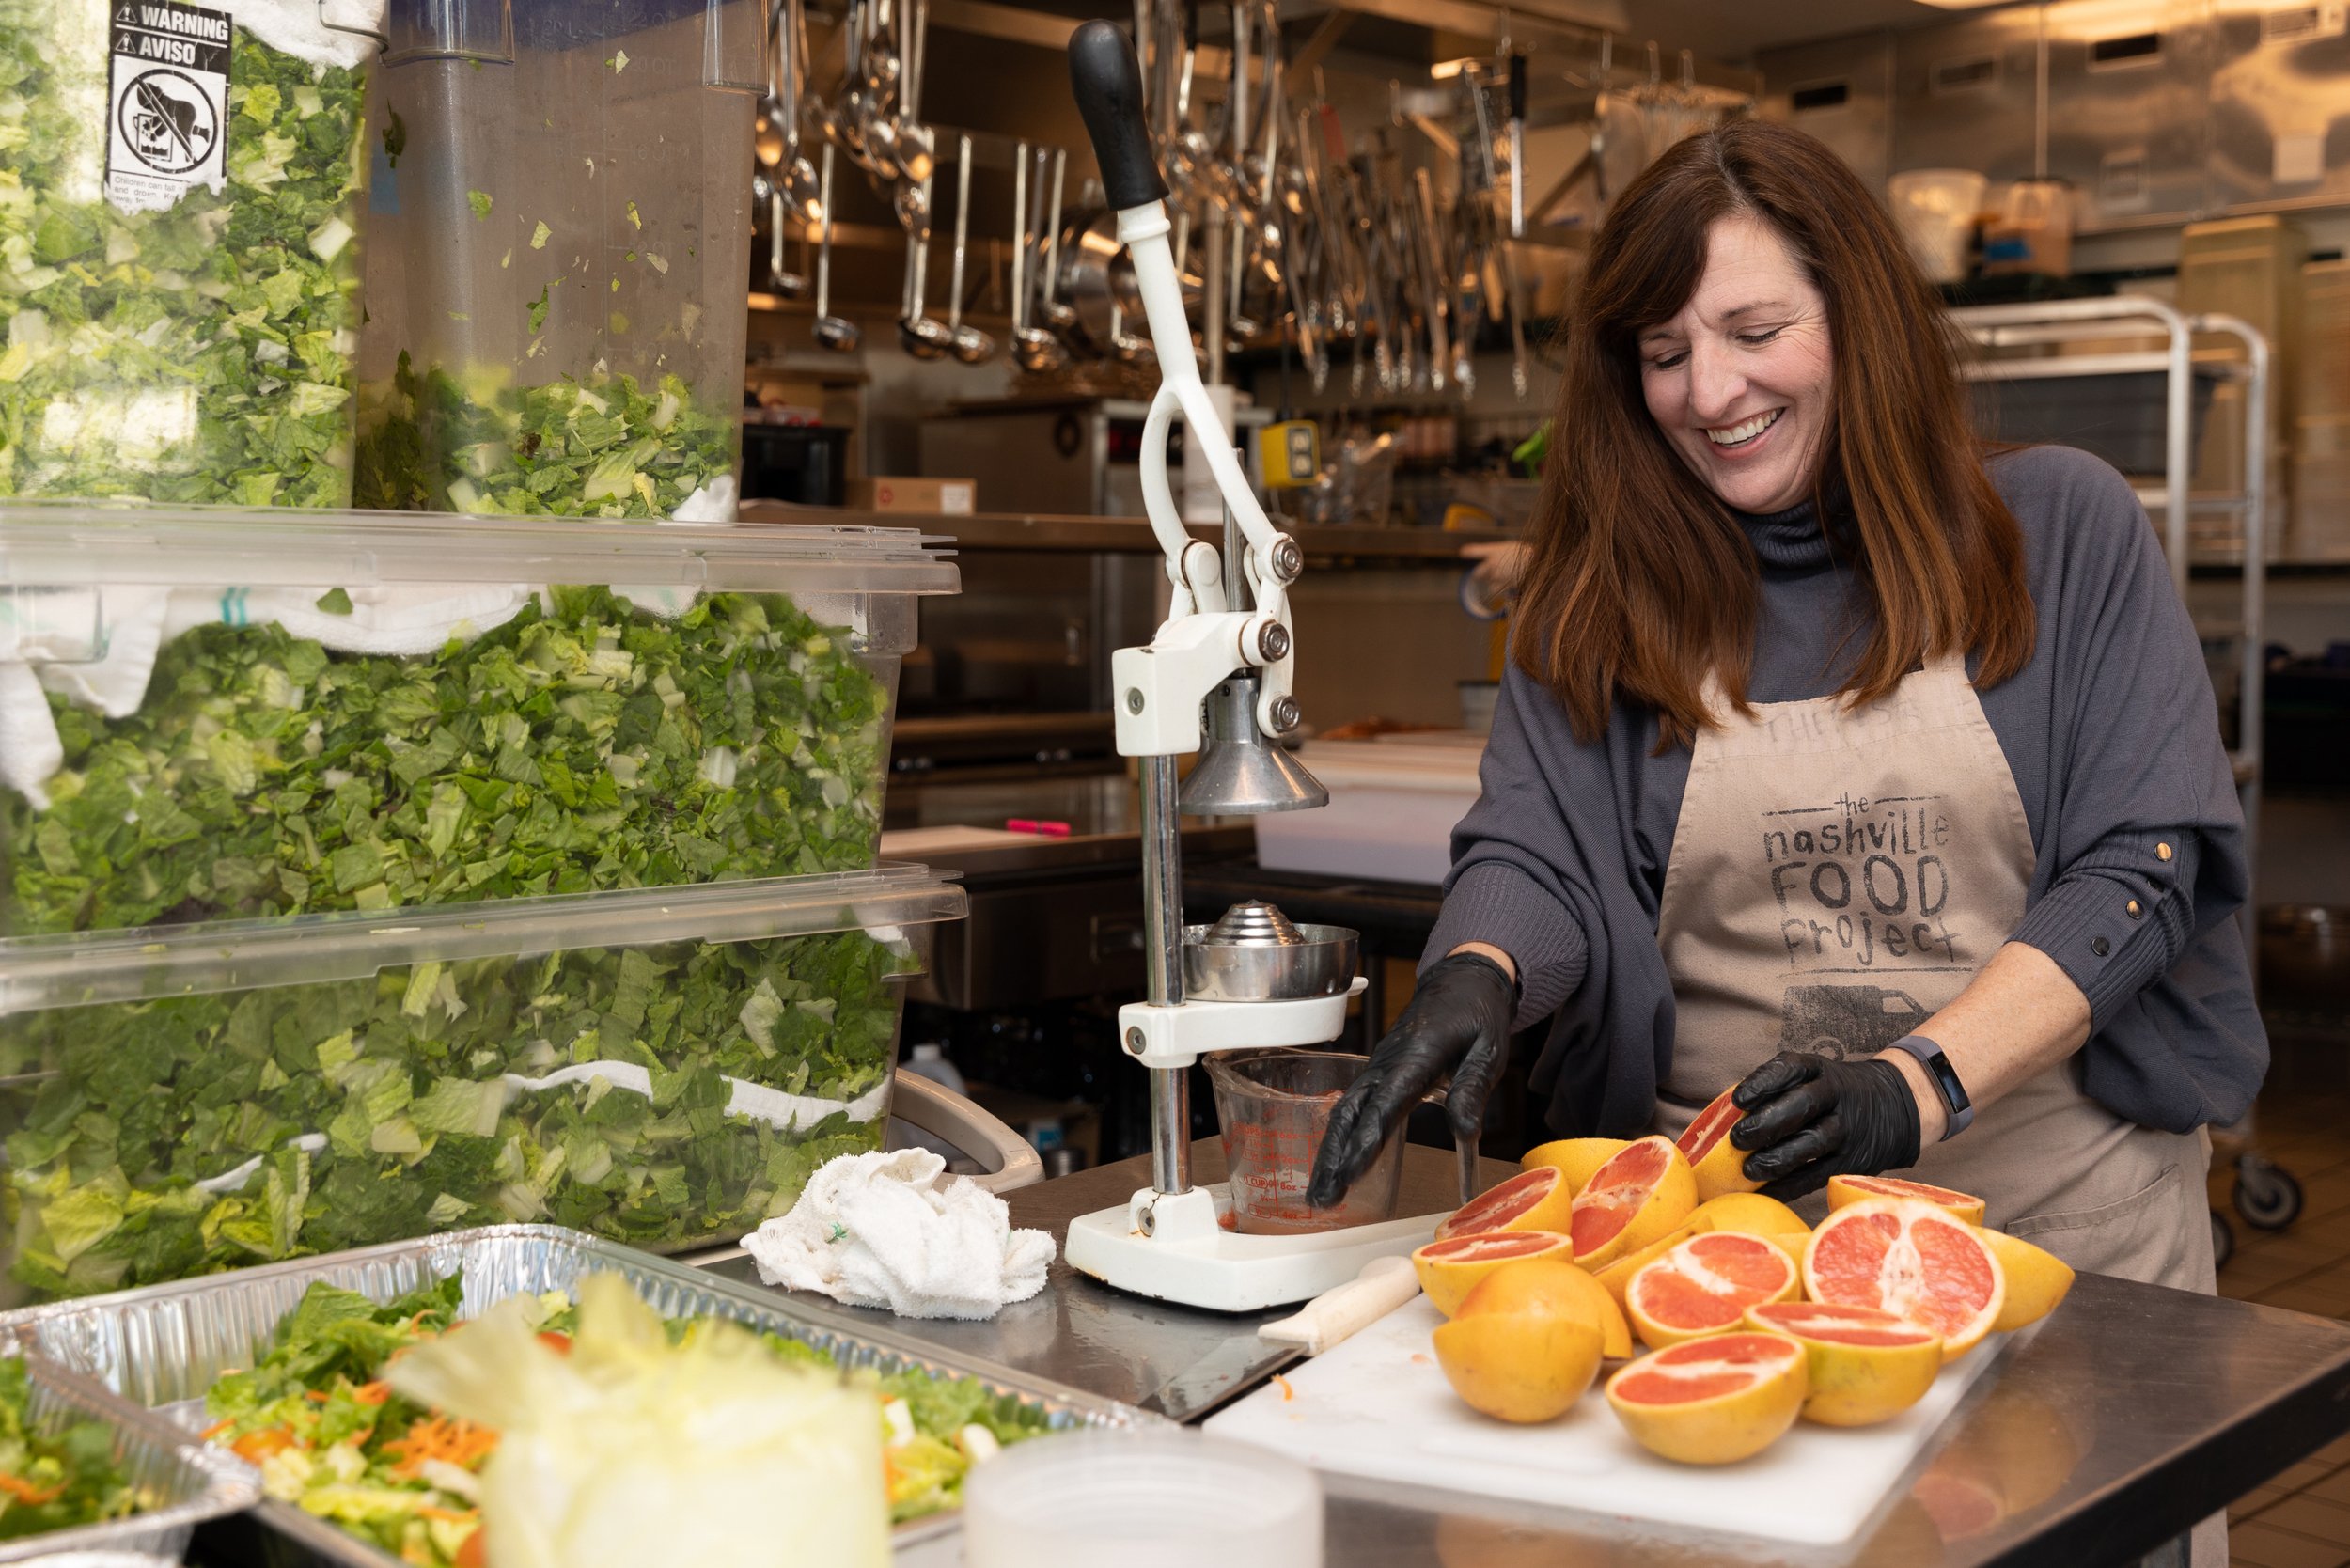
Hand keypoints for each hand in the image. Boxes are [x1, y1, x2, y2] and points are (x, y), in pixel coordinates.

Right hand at [1306, 952, 1516, 1208]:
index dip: (1367, 1140)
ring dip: (1330, 1153)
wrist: (1463, 981)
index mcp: (1416, 1056)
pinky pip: (1353, 1106)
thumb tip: (1466, 1134)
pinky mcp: (1380, 1072)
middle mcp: (1388, 1063)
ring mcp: (1379, 1066)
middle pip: (1351, 1112)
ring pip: (1344, 1112)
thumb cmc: (1477, 1014)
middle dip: (1333, 1157)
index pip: (1386, 1103)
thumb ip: (1474, 1090)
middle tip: (1324, 1198)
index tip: (1351, 1172)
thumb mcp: (1489, 1050)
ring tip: (1321, 1194)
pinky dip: (1340, 1138)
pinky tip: (1334, 1165)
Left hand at [1725, 1052, 1922, 1203]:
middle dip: (1766, 1122)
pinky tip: (1765, 1192)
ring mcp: (1847, 1129)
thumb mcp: (1814, 1076)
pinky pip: (1818, 1176)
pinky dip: (1789, 1186)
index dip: (1762, 1083)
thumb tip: (1724, 1117)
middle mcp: (1836, 1096)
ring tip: (1748, 1170)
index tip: (1738, 1100)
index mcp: (1820, 1070)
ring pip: (1812, 1143)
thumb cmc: (1832, 1093)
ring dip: (1776, 1159)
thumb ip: (1778, 1091)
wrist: (1895, 1106)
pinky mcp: (1853, 1160)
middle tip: (1737, 1138)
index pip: (1790, 1069)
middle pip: (1802, 1105)